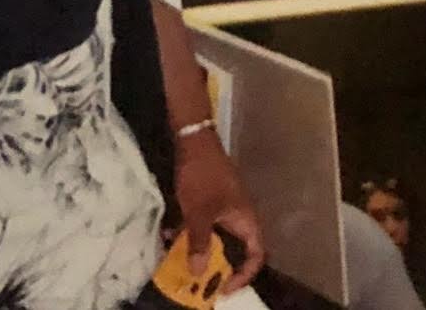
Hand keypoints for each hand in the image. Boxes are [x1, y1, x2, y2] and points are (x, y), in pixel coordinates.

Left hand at [174, 128, 263, 293]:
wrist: (193, 139)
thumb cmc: (203, 176)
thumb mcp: (199, 213)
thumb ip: (199, 243)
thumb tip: (197, 272)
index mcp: (246, 220)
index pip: (255, 256)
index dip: (243, 275)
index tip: (224, 287)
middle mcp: (239, 216)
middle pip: (236, 250)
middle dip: (220, 267)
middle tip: (203, 281)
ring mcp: (225, 206)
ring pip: (217, 237)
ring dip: (201, 250)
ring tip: (183, 263)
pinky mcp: (210, 198)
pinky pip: (204, 223)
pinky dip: (191, 231)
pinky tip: (170, 235)